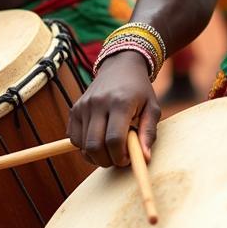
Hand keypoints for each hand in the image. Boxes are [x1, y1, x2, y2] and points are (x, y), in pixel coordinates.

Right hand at [68, 51, 160, 167]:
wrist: (120, 66)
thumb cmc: (139, 90)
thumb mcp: (152, 108)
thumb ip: (149, 133)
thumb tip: (144, 158)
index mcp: (120, 102)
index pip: (114, 139)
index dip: (120, 156)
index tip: (128, 159)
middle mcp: (98, 103)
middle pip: (94, 146)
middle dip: (106, 161)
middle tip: (118, 158)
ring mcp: (84, 106)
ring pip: (83, 145)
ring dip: (96, 155)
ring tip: (110, 147)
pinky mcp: (75, 109)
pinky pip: (74, 138)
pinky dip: (84, 146)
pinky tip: (99, 139)